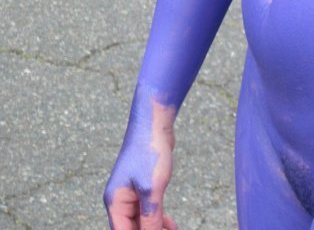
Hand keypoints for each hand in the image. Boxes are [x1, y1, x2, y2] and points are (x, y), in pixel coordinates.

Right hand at [104, 97, 177, 229]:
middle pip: (132, 229)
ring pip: (141, 222)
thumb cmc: (149, 151)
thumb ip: (151, 217)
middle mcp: (120, 200)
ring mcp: (131, 193)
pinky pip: (148, 210)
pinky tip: (171, 224)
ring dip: (155, 228)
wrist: (154, 122)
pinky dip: (158, 218)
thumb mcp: (152, 188)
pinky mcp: (143, 185)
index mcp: (116, 203)